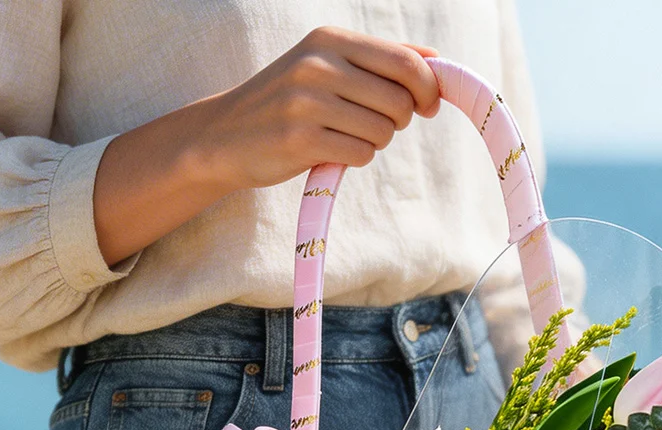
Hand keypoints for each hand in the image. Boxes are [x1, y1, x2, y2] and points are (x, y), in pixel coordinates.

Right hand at [189, 27, 441, 192]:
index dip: (428, 88)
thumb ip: (381, 60)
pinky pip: (361, 155)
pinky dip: (356, 158)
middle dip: (399, 120)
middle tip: (378, 124)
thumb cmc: (289, 102)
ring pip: (383, 131)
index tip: (428, 105)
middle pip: (400, 100)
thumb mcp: (328, 65)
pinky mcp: (300, 140)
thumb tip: (436, 61)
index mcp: (329, 39)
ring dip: (375, 141)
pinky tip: (333, 151)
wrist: (226, 135)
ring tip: (346, 135)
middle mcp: (318, 64)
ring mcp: (307, 102)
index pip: (405, 62)